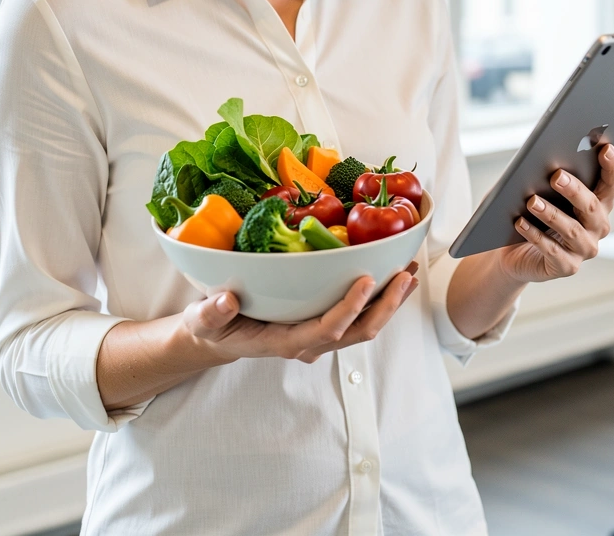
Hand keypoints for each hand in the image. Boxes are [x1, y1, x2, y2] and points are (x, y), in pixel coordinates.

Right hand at [182, 262, 419, 364]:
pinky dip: (380, 297)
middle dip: (385, 306)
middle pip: (358, 331)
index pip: (326, 329)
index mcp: (285, 341)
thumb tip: (226, 300)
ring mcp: (319, 335)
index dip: (349, 308)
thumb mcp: (204, 319)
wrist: (218, 336)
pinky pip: (359, 315)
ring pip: (365, 325)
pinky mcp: (324, 323)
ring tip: (409, 271)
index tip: (366, 280)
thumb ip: (212, 312)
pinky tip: (393, 275)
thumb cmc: (212, 325)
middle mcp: (309, 342)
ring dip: (390, 301)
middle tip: (404, 275)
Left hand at [496, 144, 613, 283]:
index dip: (612, 166)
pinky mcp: (566, 267)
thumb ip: (543, 176)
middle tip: (556, 175)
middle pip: (592, 207)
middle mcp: (597, 227)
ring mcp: (584, 249)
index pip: (612, 183)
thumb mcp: (536, 190)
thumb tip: (538, 160)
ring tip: (532, 200)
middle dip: (575, 190)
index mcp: (597, 203)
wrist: (512, 252)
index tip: (605, 148)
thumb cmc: (529, 213)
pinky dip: (535, 235)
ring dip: (551, 214)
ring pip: (572, 230)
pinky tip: (520, 222)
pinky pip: (552, 251)